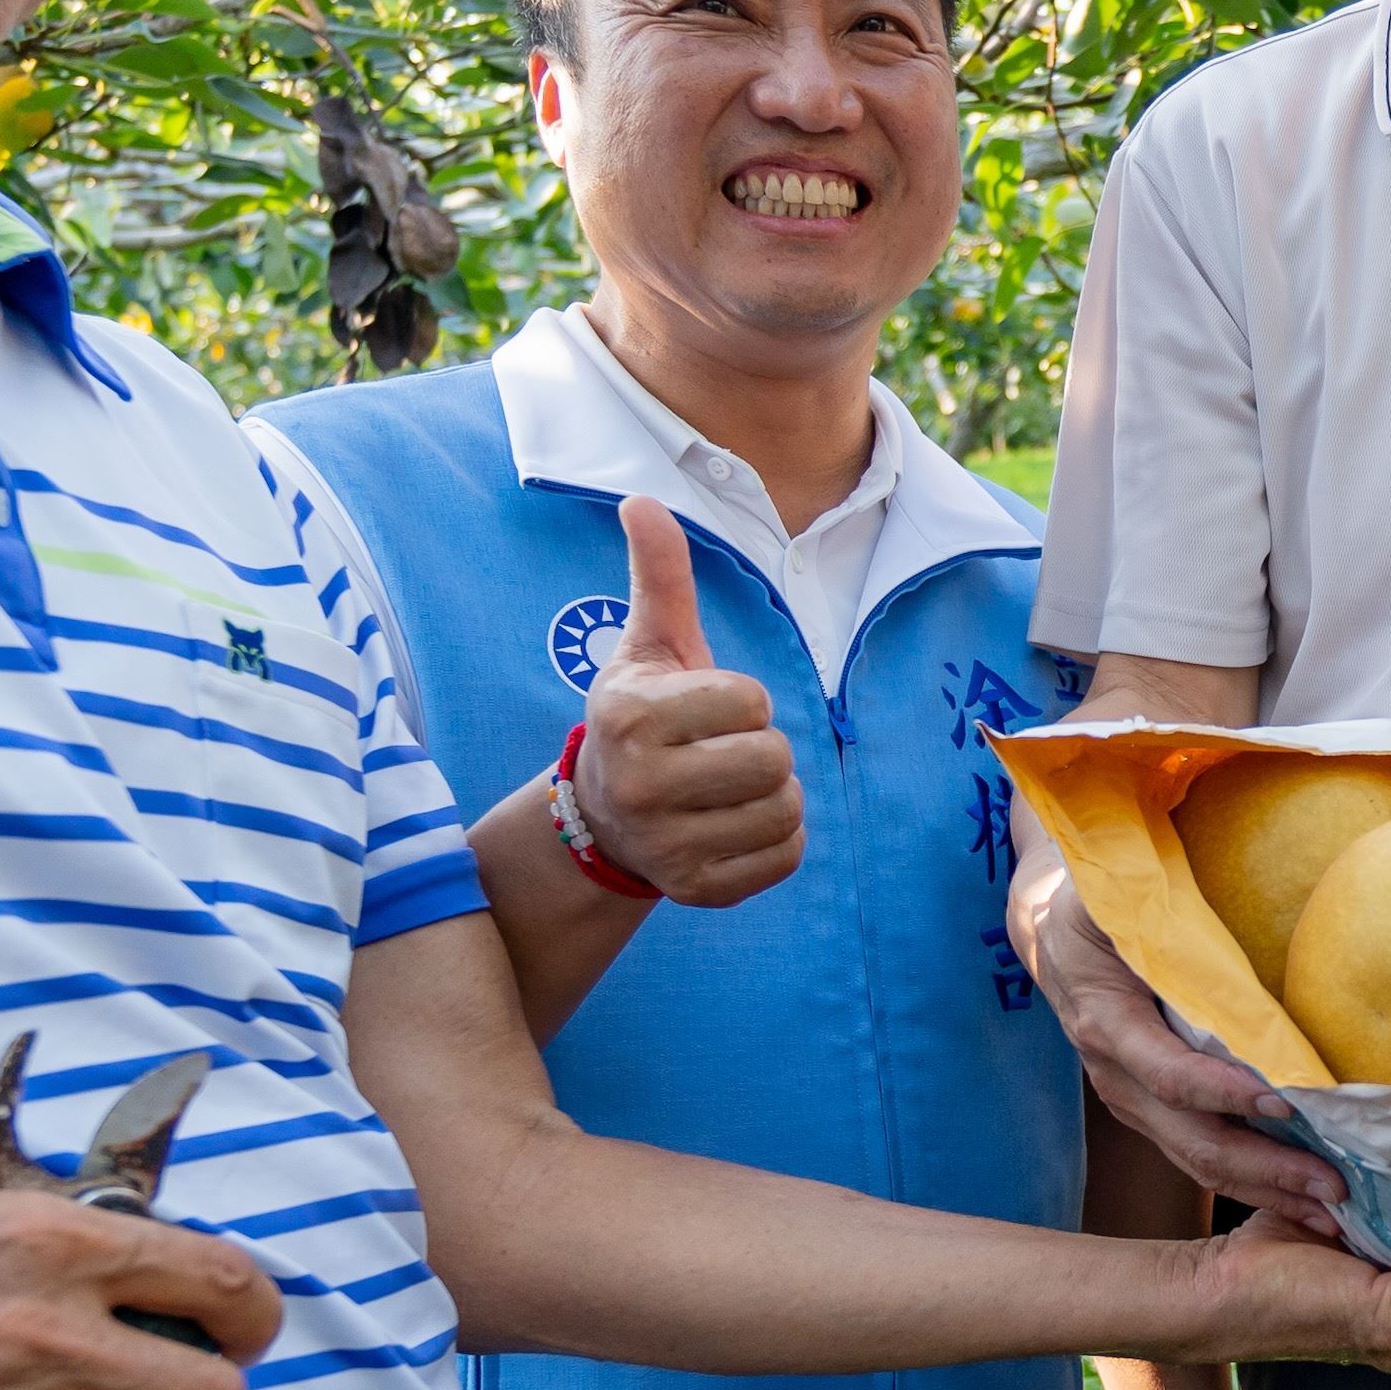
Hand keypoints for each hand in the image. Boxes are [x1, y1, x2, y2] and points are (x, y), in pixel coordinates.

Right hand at [573, 501, 804, 906]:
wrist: (605, 814)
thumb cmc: (645, 714)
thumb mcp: (649, 644)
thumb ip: (659, 576)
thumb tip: (641, 500)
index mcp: (630, 716)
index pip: (751, 701)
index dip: (743, 699)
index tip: (707, 708)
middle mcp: (639, 785)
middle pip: (773, 759)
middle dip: (763, 748)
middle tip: (724, 751)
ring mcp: (665, 844)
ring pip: (785, 810)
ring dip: (774, 794)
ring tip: (730, 787)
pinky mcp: (695, 889)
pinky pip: (785, 857)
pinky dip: (777, 840)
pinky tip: (734, 824)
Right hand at [1017, 860, 1347, 1234]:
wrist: (1052, 939)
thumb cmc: (1095, 910)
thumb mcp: (1109, 898)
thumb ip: (1151, 907)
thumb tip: (1212, 888)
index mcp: (1109, 1024)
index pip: (1171, 1074)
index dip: (1226, 1093)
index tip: (1288, 1101)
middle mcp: (1118, 1078)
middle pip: (1195, 1141)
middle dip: (1267, 1169)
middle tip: (1334, 1187)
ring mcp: (1132, 1105)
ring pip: (1200, 1164)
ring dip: (1268, 1191)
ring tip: (1329, 1214)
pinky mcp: (1150, 1116)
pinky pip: (1201, 1159)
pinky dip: (1253, 1184)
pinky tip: (1299, 1199)